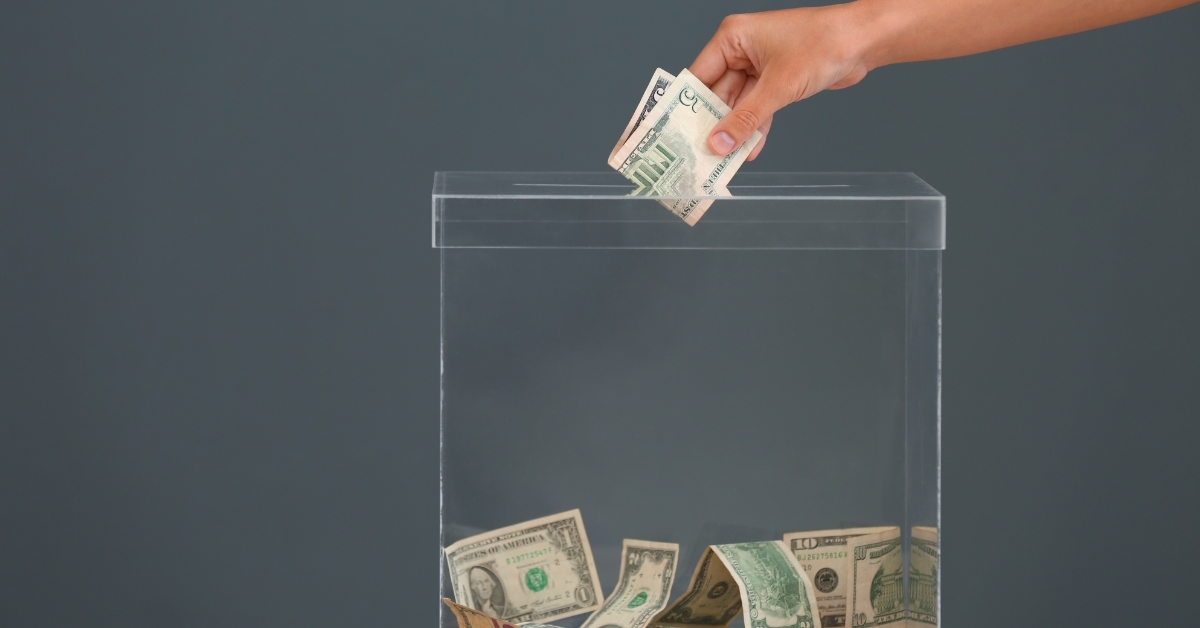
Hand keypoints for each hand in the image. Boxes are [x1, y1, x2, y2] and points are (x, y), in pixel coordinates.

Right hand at [691, 5, 876, 160]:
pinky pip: (758, 108)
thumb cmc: (824, 43)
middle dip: (714, 125)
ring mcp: (759, 65)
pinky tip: (751, 150)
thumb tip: (718, 142)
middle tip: (702, 154)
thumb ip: (746, 118)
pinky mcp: (776, 80)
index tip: (677, 134)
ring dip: (736, 131)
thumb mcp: (778, 86)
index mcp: (733, 37)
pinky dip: (755, 128)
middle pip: (717, 94)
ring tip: (725, 159)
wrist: (863, 41)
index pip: (698, 76)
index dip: (687, 107)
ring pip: (739, 105)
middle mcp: (742, 49)